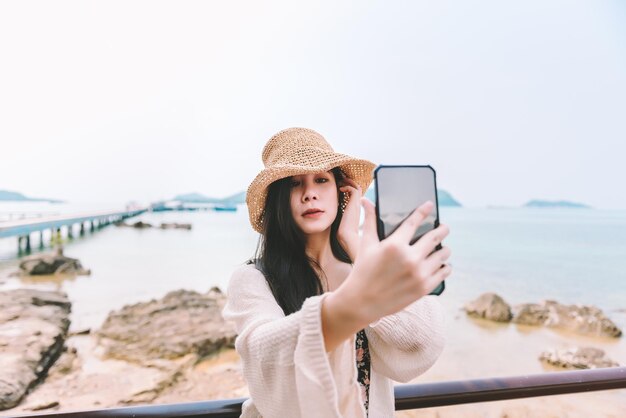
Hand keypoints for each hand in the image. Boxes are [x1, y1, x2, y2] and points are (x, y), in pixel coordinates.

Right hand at [329, 198, 451, 325]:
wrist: (362, 302)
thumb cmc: (362, 271)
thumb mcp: (366, 245)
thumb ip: (370, 221)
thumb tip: (367, 200)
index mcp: (394, 245)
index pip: (414, 222)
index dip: (423, 211)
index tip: (429, 205)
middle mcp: (409, 258)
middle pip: (435, 237)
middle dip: (442, 229)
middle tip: (444, 227)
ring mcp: (419, 274)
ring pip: (442, 255)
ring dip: (444, 249)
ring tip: (443, 248)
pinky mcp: (425, 287)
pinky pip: (443, 272)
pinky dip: (445, 267)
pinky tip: (442, 265)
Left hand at [337, 178, 362, 261]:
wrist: (347, 237)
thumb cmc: (343, 232)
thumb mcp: (340, 220)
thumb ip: (339, 215)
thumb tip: (330, 212)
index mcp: (355, 209)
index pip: (355, 195)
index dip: (349, 189)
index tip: (341, 187)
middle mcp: (357, 205)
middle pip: (357, 188)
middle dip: (349, 183)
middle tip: (341, 181)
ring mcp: (356, 204)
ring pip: (357, 187)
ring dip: (348, 182)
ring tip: (341, 182)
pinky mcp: (354, 204)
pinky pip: (354, 190)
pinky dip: (348, 186)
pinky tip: (340, 189)